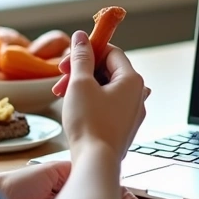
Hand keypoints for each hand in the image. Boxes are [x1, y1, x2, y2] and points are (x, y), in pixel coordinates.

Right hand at [58, 31, 147, 155]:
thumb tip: (81, 37)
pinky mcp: (122, 127)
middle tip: (61, 77)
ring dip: (83, 86)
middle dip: (82, 70)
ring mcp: (131, 113)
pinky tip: (74, 107)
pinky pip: (107, 105)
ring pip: (105, 88)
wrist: (95, 162)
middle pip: (108, 70)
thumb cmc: (89, 123)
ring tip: (62, 94)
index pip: (112, 52)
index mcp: (132, 80)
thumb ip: (81, 57)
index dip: (89, 50)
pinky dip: (90, 101)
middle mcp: (137, 95)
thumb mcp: (80, 83)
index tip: (70, 56)